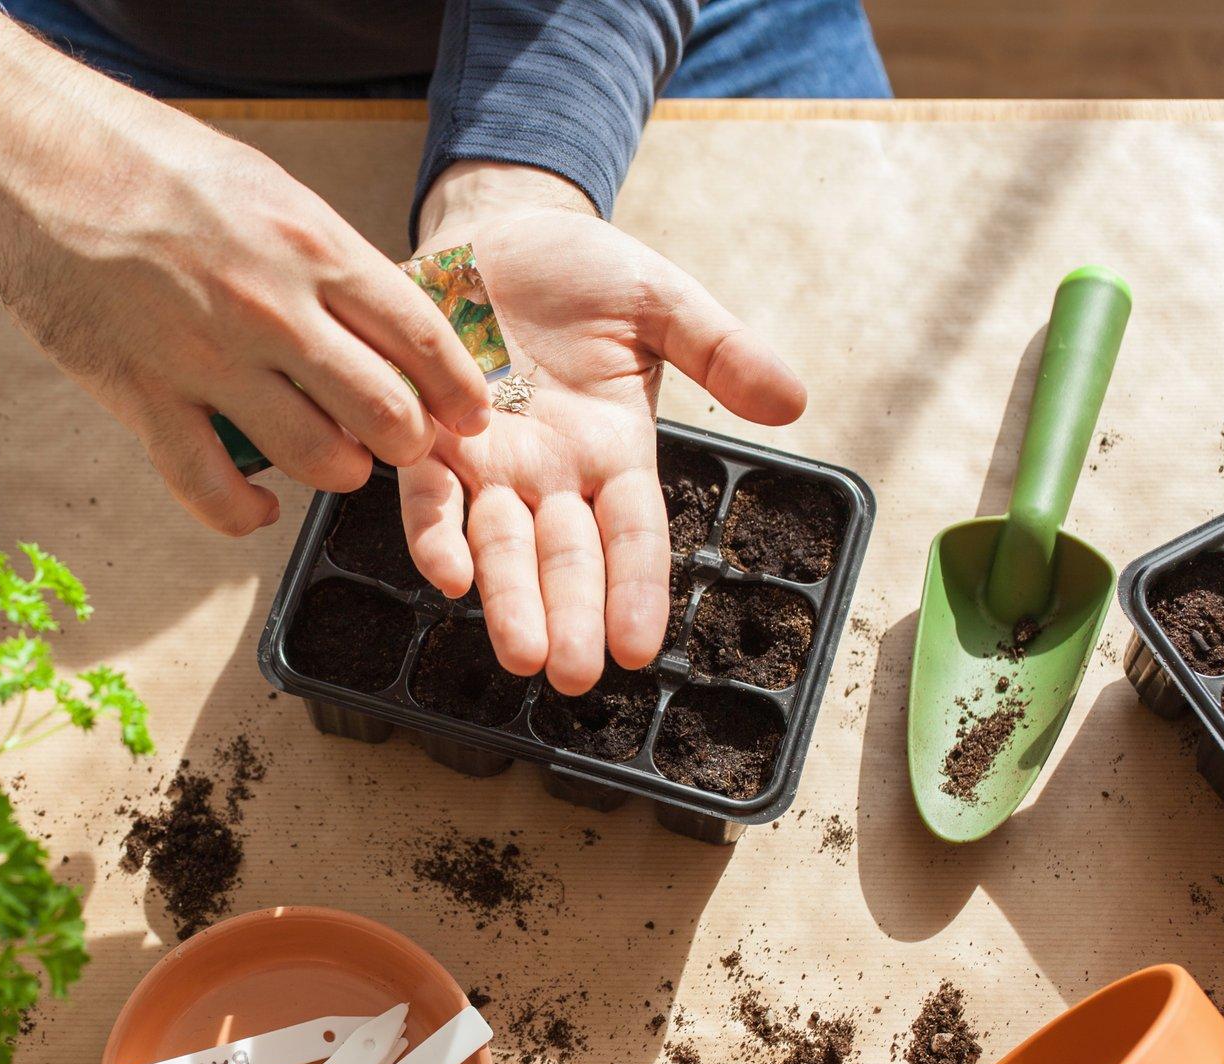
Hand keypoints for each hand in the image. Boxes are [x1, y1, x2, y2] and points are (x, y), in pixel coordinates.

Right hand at [0, 6, 491, 535]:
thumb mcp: (264, 188)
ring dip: (339, 471)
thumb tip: (381, 317)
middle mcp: (270, 308)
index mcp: (310, 244)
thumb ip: (324, 258)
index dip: (458, 390)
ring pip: (314, 458)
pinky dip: (245, 513)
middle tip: (403, 444)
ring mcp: (206, 359)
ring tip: (336, 460)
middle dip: (407, 442)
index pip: (420, 336)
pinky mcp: (143, 398)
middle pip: (382, 411)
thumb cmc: (147, 163)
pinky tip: (259, 505)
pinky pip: (211, 491)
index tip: (470, 415)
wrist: (31, 159)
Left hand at [406, 164, 806, 693]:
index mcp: (613, 452)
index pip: (631, 536)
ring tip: (521, 653)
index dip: (635, 589)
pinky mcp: (429, 435)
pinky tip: (446, 573)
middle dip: (569, 617)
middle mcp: (550, 473)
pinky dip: (435, 533)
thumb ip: (722, 351)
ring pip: (500, 544)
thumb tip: (794, 400)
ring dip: (507, 600)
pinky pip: (430, 495)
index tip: (639, 646)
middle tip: (572, 675)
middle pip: (565, 558)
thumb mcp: (663, 304)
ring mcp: (488, 461)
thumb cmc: (582, 272)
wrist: (497, 227)